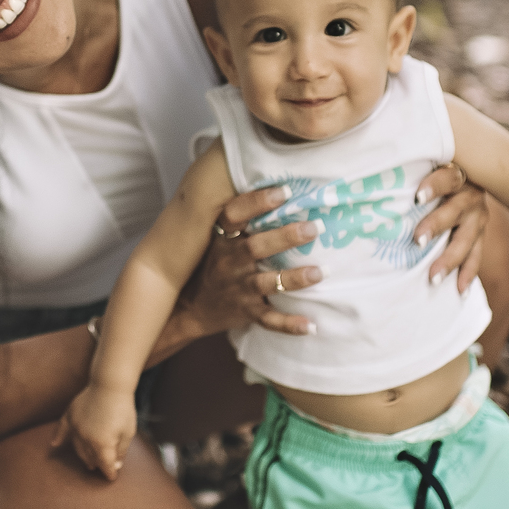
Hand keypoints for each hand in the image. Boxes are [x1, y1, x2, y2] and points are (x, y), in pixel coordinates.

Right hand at [49, 382, 137, 481]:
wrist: (111, 384)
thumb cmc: (123, 409)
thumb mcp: (128, 433)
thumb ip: (121, 451)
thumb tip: (116, 465)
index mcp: (103, 445)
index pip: (106, 466)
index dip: (110, 473)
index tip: (112, 477)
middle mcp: (86, 439)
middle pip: (91, 458)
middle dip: (97, 464)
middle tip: (101, 467)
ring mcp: (76, 428)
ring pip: (78, 448)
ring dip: (84, 456)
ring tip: (89, 462)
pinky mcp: (70, 416)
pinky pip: (61, 429)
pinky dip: (58, 437)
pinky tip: (55, 444)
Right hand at [181, 185, 320, 339]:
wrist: (190, 308)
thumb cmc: (212, 263)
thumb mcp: (216, 237)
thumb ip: (239, 216)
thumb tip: (276, 183)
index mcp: (222, 239)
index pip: (235, 215)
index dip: (257, 202)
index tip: (283, 191)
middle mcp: (229, 262)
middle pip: (255, 247)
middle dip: (284, 238)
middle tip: (312, 228)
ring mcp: (238, 288)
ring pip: (266, 283)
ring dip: (293, 279)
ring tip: (319, 272)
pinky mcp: (246, 311)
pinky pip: (268, 319)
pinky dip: (289, 325)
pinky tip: (310, 325)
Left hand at [415, 164, 489, 293]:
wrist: (471, 178)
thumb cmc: (432, 172)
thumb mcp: (425, 167)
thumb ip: (407, 170)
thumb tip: (366, 162)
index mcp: (456, 174)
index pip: (447, 177)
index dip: (434, 186)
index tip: (417, 197)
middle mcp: (470, 194)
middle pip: (456, 210)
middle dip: (437, 226)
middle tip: (418, 241)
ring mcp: (477, 216)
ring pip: (466, 239)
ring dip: (450, 258)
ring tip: (434, 277)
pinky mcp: (480, 234)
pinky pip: (476, 255)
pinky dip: (468, 273)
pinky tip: (459, 290)